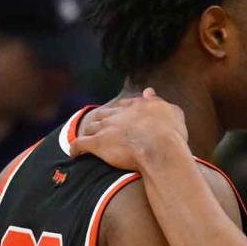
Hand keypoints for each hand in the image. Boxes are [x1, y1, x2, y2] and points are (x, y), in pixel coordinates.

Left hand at [73, 88, 190, 170]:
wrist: (159, 149)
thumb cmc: (170, 134)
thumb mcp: (173, 112)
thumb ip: (159, 101)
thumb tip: (149, 91)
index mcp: (136, 106)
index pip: (123, 105)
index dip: (121, 112)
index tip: (120, 117)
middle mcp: (118, 114)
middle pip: (104, 114)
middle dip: (101, 120)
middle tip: (101, 129)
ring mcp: (106, 128)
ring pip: (90, 127)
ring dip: (88, 132)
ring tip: (88, 140)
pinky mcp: (97, 144)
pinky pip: (80, 144)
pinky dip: (75, 148)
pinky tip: (74, 154)